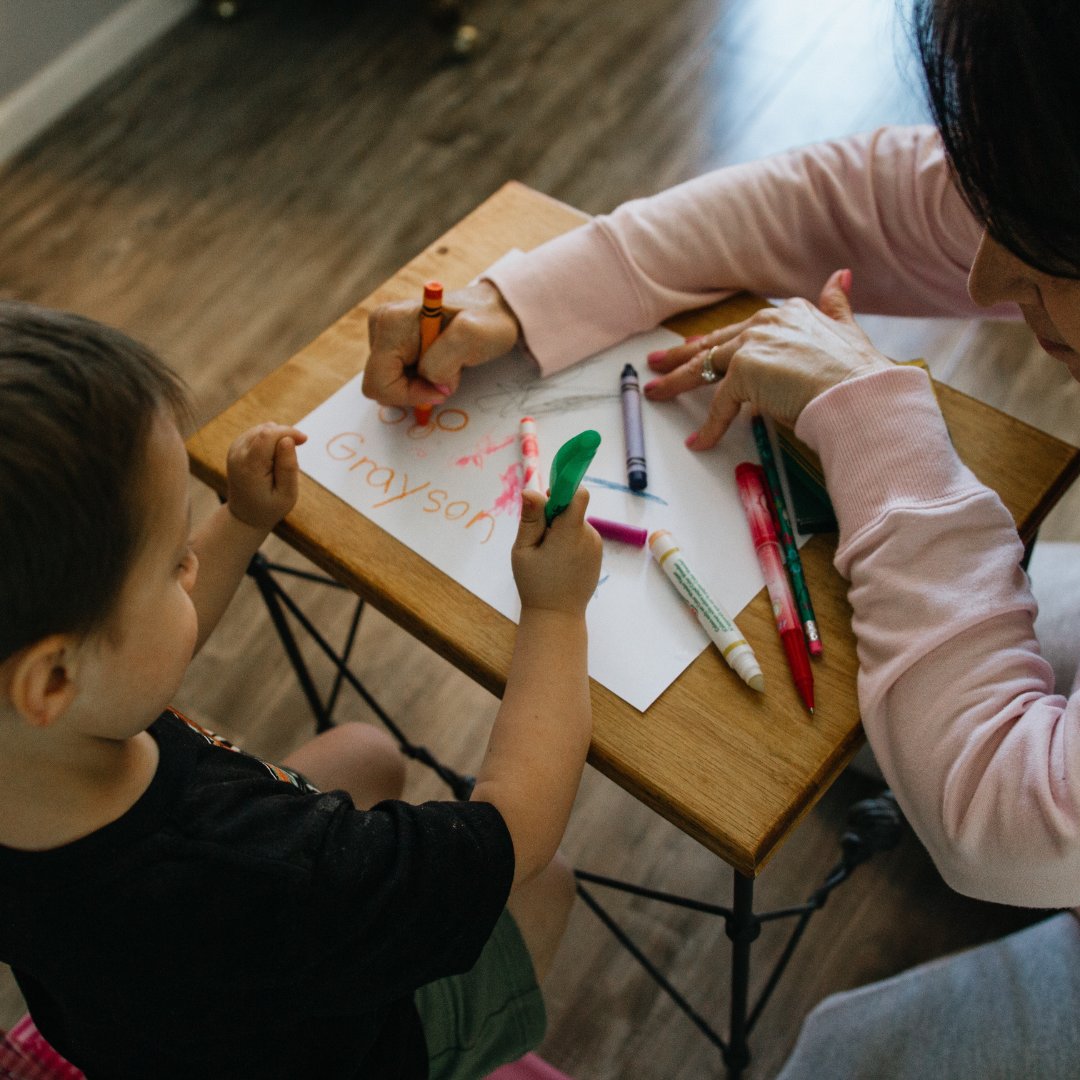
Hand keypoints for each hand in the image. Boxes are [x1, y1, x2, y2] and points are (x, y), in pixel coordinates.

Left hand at [225, 423, 308, 529]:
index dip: (289, 432)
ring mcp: (234, 449)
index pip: (268, 435)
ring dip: (278, 438)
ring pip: (262, 429)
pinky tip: (273, 457)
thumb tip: (288, 440)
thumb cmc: (270, 507)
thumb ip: (288, 467)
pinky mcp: (236, 447)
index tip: (304, 441)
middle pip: (266, 430)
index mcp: (249, 467)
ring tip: (282, 461)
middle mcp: (238, 454)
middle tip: (294, 456)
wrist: (245, 515)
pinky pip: (258, 433)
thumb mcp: (287, 494)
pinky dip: (271, 440)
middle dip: (285, 435)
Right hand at [363, 281, 520, 406]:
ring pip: (388, 384)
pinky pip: (395, 379)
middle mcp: (380, 324)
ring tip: (446, 365)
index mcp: (391, 322)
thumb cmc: (486, 322)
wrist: (492, 311)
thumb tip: (431, 386)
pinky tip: (437, 364)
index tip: (442, 388)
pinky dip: (418, 381)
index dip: (410, 395)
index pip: (380, 382)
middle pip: (380, 385)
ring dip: (419, 385)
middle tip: (447, 376)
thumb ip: (444, 362)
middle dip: (415, 390)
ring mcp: (383, 334)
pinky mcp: (391, 344)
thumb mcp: (472, 337)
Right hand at [512, 489, 601, 616]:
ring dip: (561, 529)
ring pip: (576, 522)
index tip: (547, 499)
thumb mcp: (523, 550)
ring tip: (547, 554)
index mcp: (570, 533)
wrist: (557, 616)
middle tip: (538, 538)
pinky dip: (569, 540)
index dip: (563, 490)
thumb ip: (530, 519)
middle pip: (573, 509)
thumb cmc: (535, 584)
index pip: (578, 495)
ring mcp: (595, 546)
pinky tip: (558, 561)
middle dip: (555, 515)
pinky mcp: (597, 554)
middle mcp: (589, 536)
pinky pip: (581, 536)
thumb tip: (531, 490)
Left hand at [643, 270, 892, 448]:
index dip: (716, 342)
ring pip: (704, 367)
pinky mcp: (744, 372)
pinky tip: (700, 441)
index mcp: (788, 313)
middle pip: (713, 344)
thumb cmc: (859, 374)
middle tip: (657, 362)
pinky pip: (719, 405)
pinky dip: (709, 427)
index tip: (696, 347)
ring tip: (655, 393)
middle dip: (681, 354)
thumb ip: (837, 305)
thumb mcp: (848, 330)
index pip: (740, 330)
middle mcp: (766, 322)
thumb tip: (841, 277)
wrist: (860, 393)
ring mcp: (752, 345)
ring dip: (676, 382)